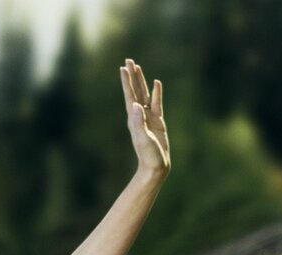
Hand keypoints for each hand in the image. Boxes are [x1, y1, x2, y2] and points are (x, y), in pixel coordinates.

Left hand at [120, 59, 168, 176]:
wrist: (156, 166)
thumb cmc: (148, 155)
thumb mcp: (142, 138)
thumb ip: (138, 122)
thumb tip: (135, 105)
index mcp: (134, 118)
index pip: (130, 95)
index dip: (127, 81)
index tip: (124, 67)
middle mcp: (139, 115)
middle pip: (135, 91)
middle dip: (132, 76)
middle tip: (129, 60)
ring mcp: (148, 117)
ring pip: (145, 94)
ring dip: (141, 81)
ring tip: (138, 67)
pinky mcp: (157, 120)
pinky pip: (156, 102)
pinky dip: (156, 92)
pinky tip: (156, 83)